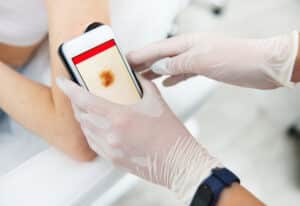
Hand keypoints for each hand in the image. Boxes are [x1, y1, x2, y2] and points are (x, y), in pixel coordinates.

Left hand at [56, 76, 221, 203]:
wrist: (177, 161)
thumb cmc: (170, 134)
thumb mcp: (156, 101)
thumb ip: (141, 85)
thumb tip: (132, 76)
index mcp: (119, 117)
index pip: (84, 100)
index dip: (70, 89)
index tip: (63, 82)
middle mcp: (110, 134)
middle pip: (81, 114)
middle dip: (77, 101)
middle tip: (80, 93)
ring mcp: (109, 148)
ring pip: (85, 129)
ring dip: (84, 116)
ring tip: (90, 108)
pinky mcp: (112, 159)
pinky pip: (92, 142)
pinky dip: (91, 130)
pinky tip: (98, 125)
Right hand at [127, 32, 297, 88]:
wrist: (261, 66)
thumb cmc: (235, 59)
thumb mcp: (202, 60)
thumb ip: (178, 64)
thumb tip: (158, 68)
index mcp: (186, 43)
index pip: (156, 49)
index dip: (139, 56)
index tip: (123, 62)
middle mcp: (189, 49)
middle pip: (160, 56)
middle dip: (144, 64)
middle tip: (128, 74)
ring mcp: (196, 59)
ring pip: (170, 66)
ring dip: (156, 72)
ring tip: (142, 80)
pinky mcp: (204, 68)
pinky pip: (183, 73)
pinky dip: (173, 78)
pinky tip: (166, 84)